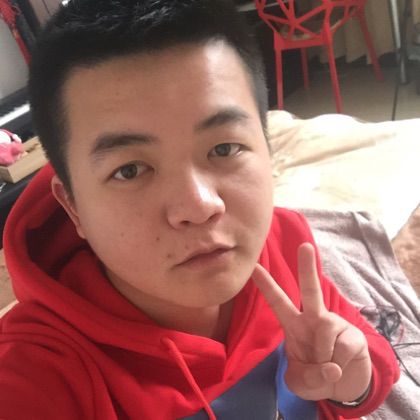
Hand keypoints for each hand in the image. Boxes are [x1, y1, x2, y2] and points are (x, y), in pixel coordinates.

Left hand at [252, 242, 371, 402]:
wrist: (342, 385)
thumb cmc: (314, 375)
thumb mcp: (300, 382)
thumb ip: (308, 376)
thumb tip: (331, 366)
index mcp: (293, 324)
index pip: (278, 302)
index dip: (266, 285)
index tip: (254, 266)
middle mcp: (313, 318)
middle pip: (311, 290)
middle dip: (308, 267)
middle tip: (305, 245)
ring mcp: (334, 325)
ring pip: (326, 331)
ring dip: (323, 358)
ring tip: (325, 366)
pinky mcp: (354, 336)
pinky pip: (343, 350)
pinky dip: (338, 366)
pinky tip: (340, 366)